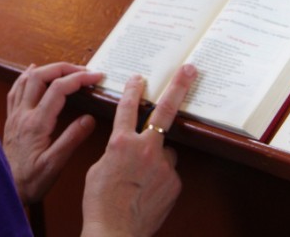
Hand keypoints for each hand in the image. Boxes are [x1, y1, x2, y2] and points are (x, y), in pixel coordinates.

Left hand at [3, 62, 103, 204]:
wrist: (5, 188)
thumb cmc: (30, 180)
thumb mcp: (55, 166)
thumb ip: (72, 140)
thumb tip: (89, 119)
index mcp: (37, 123)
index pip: (59, 89)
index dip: (79, 78)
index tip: (95, 76)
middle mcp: (23, 114)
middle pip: (41, 76)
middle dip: (64, 68)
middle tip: (83, 71)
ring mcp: (15, 114)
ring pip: (27, 79)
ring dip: (47, 69)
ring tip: (65, 69)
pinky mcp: (11, 118)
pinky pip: (16, 89)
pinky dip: (26, 76)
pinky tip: (32, 71)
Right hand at [81, 64, 197, 236]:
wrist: (114, 232)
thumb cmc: (100, 201)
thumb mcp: (99, 167)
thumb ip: (116, 150)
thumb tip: (126, 146)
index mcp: (120, 142)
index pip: (127, 107)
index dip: (132, 89)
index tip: (138, 77)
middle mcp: (144, 149)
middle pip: (164, 111)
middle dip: (178, 86)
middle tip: (189, 69)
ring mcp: (163, 165)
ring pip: (166, 149)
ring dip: (158, 155)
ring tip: (143, 176)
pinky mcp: (175, 182)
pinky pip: (169, 171)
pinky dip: (161, 175)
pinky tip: (149, 189)